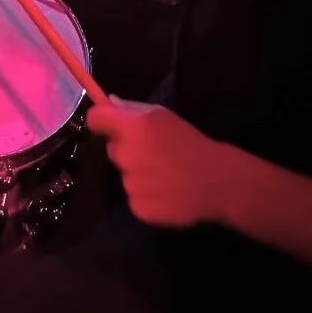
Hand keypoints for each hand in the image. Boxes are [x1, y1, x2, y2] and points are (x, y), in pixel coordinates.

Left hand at [87, 97, 237, 228]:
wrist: (216, 181)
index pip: (95, 119)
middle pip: (112, 149)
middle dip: (127, 149)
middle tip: (152, 153)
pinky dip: (146, 195)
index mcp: (131, 128)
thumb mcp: (164, 115)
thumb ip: (133, 108)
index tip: (108, 125)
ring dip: (138, 173)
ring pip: (124, 175)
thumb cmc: (190, 142)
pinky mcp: (137, 208)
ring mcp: (130, 184)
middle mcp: (126, 155)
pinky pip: (133, 197)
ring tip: (164, 174)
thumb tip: (110, 104)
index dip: (101, 121)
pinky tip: (165, 192)